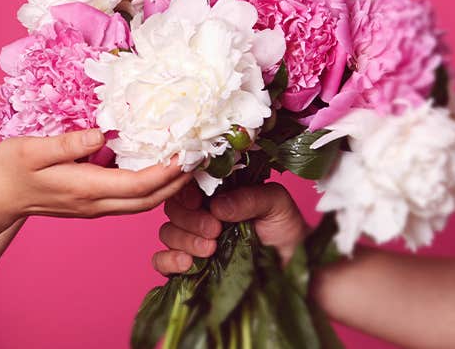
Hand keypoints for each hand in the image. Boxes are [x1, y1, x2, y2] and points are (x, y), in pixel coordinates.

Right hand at [0, 129, 192, 225]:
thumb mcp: (31, 149)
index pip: (138, 185)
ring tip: (183, 161)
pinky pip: (130, 200)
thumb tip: (99, 133)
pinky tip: (154, 167)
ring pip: (142, 203)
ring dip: (167, 186)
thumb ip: (67, 143)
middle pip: (149, 199)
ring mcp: (94, 207)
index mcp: (85, 188)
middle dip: (178, 182)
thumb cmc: (10, 169)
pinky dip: (150, 186)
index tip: (188, 153)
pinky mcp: (91, 204)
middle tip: (198, 156)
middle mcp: (95, 203)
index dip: (167, 171)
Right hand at [151, 182, 310, 274]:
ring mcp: (191, 240)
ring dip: (183, 241)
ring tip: (209, 250)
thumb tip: (217, 205)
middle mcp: (198, 214)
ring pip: (167, 233)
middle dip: (190, 220)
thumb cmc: (284, 229)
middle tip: (214, 230)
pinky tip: (186, 264)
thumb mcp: (276, 204)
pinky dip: (168, 261)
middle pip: (172, 210)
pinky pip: (161, 262)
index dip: (186, 193)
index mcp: (214, 193)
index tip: (199, 202)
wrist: (293, 265)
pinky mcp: (187, 267)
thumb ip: (250, 198)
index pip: (185, 186)